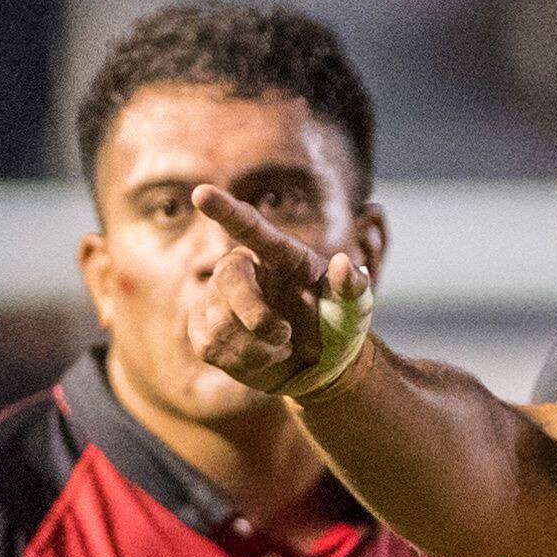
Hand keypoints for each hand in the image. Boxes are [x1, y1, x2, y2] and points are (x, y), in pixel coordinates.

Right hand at [188, 187, 372, 400]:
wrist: (322, 364)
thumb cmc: (337, 324)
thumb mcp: (354, 306)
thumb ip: (353, 285)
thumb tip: (344, 265)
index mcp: (277, 252)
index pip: (248, 225)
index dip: (225, 210)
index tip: (202, 193)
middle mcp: (242, 268)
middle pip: (227, 280)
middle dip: (255, 316)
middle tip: (285, 337)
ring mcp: (218, 298)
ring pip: (219, 322)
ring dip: (257, 347)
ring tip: (281, 347)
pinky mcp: (205, 329)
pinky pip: (209, 345)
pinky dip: (242, 361)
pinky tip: (262, 358)